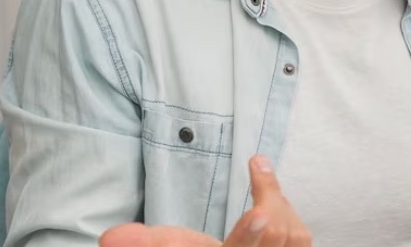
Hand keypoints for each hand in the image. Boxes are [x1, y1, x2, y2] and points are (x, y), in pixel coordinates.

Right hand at [99, 156, 311, 246]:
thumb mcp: (172, 244)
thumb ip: (147, 242)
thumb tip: (109, 238)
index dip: (248, 236)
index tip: (258, 214)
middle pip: (278, 236)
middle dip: (271, 201)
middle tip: (259, 169)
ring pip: (296, 235)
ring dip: (282, 207)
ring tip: (265, 189)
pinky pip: (302, 239)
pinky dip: (292, 218)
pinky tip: (276, 207)